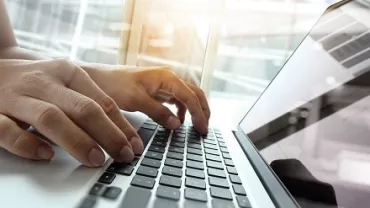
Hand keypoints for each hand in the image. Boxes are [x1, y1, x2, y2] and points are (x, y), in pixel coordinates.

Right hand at [0, 59, 142, 166]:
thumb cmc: (36, 81)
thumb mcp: (65, 82)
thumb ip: (88, 101)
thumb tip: (121, 133)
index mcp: (67, 72)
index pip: (102, 101)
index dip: (121, 126)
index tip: (134, 146)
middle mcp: (44, 81)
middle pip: (82, 108)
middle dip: (107, 134)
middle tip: (122, 155)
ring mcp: (17, 96)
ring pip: (50, 118)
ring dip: (77, 141)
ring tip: (95, 159)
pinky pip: (8, 130)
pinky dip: (28, 144)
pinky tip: (45, 155)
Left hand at [86, 65, 209, 134]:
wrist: (96, 79)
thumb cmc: (113, 84)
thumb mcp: (136, 100)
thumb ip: (158, 112)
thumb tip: (177, 124)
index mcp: (166, 77)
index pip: (190, 96)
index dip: (199, 114)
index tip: (202, 130)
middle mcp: (168, 78)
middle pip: (194, 93)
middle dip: (203, 110)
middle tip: (204, 128)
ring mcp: (163, 83)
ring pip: (187, 96)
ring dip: (194, 110)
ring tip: (196, 126)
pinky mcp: (156, 90)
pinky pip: (176, 99)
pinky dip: (181, 110)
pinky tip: (178, 120)